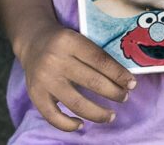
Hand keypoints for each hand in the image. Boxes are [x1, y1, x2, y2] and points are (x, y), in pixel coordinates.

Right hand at [19, 24, 136, 131]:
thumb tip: (124, 79)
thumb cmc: (62, 42)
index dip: (118, 74)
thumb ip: (96, 55)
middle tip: (124, 97)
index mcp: (69, 41)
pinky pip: (54, 117)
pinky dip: (69, 125)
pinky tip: (81, 124)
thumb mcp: (77, 38)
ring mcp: (44, 79)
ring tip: (111, 115)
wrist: (32, 41)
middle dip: (114, 92)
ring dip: (98, 114)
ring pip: (77, 103)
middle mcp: (55, 59)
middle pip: (92, 82)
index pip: (100, 60)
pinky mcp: (35, 94)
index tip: (132, 84)